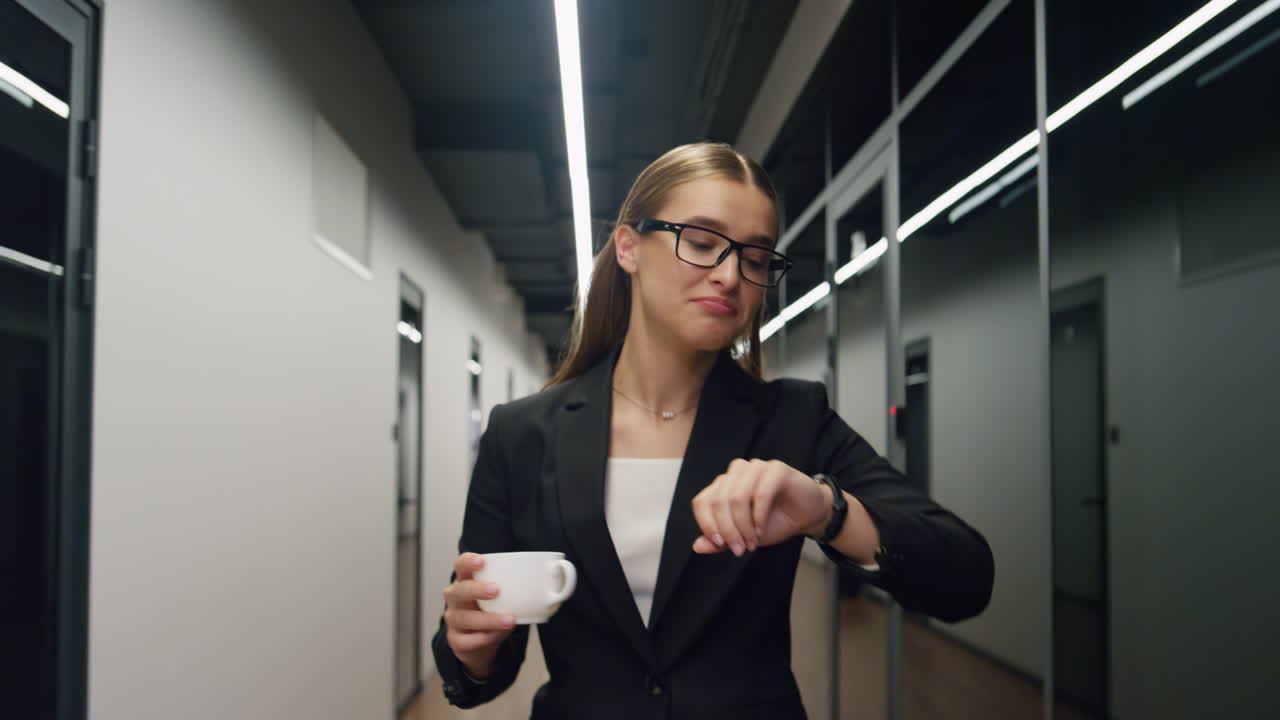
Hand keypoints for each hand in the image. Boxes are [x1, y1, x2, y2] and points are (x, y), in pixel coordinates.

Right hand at [442, 552, 516, 678]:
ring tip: (508, 620)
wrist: (480, 643)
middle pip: (459, 590)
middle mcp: (455, 599)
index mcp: (466, 581)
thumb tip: (555, 580)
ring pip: (464, 618)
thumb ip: (519, 587)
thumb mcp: (503, 597)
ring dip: (487, 619)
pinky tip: (494, 636)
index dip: (468, 561)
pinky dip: (481, 638)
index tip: (482, 561)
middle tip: (496, 590)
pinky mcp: (455, 640)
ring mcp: (453, 620)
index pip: (460, 565)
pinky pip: (465, 640)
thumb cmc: (492, 611)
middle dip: (476, 589)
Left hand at [690, 459, 831, 556]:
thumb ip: (721, 541)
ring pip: (737, 496)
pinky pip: (760, 493)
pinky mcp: (776, 469)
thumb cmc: (774, 522)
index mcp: (723, 485)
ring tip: (752, 542)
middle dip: (728, 530)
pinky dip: (759, 516)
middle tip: (740, 549)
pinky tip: (761, 530)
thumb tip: (697, 546)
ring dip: (743, 525)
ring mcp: (756, 468)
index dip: (707, 524)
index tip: (720, 544)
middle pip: (719, 501)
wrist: (807, 515)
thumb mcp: (743, 536)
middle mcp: (736, 473)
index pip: (702, 502)